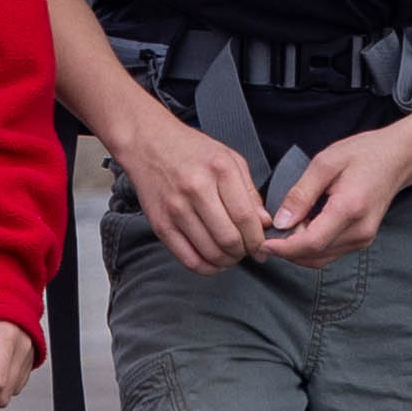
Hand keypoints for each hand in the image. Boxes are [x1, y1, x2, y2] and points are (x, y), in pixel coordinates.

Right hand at [113, 105, 270, 273]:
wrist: (147, 143)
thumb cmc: (190, 149)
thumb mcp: (229, 158)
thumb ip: (249, 192)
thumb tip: (264, 223)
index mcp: (219, 170)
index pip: (246, 217)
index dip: (258, 239)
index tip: (262, 246)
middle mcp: (196, 189)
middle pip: (229, 239)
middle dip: (244, 252)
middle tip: (247, 251)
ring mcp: (176, 208)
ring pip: (210, 252)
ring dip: (227, 261)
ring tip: (231, 255)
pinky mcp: (160, 224)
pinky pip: (187, 258)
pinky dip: (205, 267)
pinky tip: (212, 260)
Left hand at [263, 126, 411, 259]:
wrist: (397, 158)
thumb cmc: (363, 154)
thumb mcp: (325, 163)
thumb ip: (301, 194)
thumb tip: (280, 222)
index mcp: (349, 209)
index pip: (311, 243)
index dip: (284, 248)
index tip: (263, 242)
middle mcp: (359, 231)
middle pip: (314, 255)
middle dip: (287, 250)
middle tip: (268, 233)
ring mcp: (363, 238)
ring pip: (321, 258)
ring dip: (298, 250)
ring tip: (284, 229)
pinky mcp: (362, 240)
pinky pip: (330, 252)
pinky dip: (311, 247)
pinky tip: (302, 228)